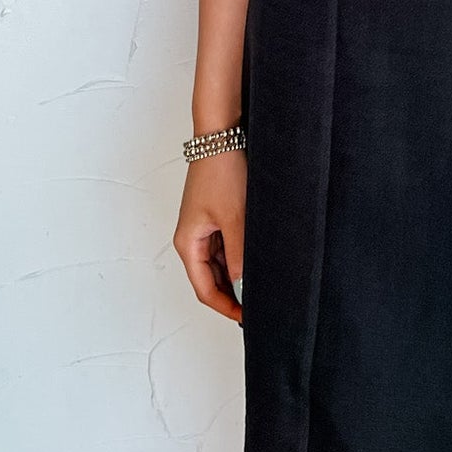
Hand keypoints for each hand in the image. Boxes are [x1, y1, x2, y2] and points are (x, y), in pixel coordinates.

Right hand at [174, 150, 245, 322]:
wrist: (222, 134)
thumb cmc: (221, 171)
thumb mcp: (234, 217)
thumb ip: (238, 255)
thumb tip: (243, 286)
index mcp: (188, 243)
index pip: (205, 289)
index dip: (226, 306)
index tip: (248, 317)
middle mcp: (193, 238)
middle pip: (211, 279)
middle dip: (233, 292)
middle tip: (260, 302)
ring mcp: (205, 227)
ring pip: (221, 263)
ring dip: (238, 273)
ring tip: (263, 281)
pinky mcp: (217, 215)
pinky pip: (227, 245)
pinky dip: (240, 254)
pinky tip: (259, 258)